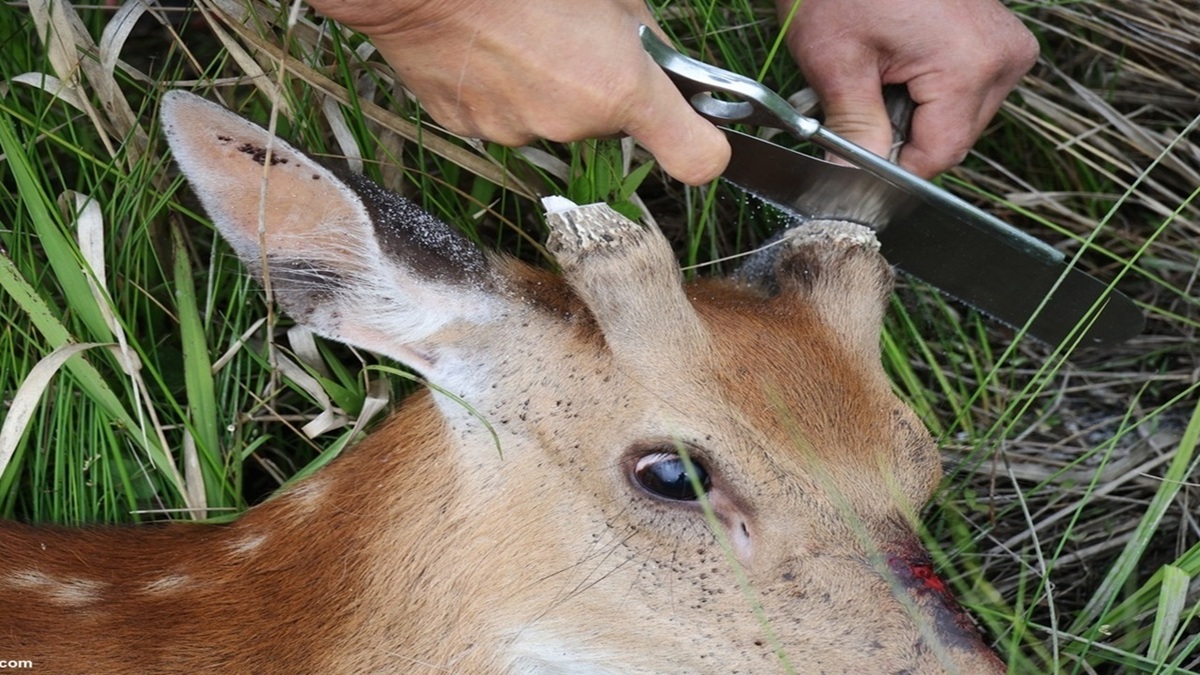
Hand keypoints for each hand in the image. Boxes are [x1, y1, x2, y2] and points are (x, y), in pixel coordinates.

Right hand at [303, 0, 730, 185]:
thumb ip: (644, 30)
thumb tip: (654, 51)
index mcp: (619, 88)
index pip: (698, 157)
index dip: (706, 146)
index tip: (700, 133)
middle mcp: (574, 124)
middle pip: (609, 125)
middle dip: (602, 90)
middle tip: (573, 39)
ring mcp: (519, 133)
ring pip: (553, 119)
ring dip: (548, 89)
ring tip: (518, 37)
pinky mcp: (473, 130)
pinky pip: (504, 116)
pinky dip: (502, 92)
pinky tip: (485, 50)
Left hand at [778, 0, 1038, 177]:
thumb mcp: (838, 63)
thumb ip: (853, 132)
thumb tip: (851, 183)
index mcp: (972, 65)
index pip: (939, 156)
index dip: (892, 171)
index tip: (853, 168)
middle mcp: (1003, 58)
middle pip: (950, 139)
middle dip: (898, 139)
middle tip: (852, 107)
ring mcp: (1003, 45)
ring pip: (954, 117)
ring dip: (908, 116)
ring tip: (871, 77)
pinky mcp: (993, 37)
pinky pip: (960, 88)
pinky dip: (922, 91)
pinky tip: (892, 65)